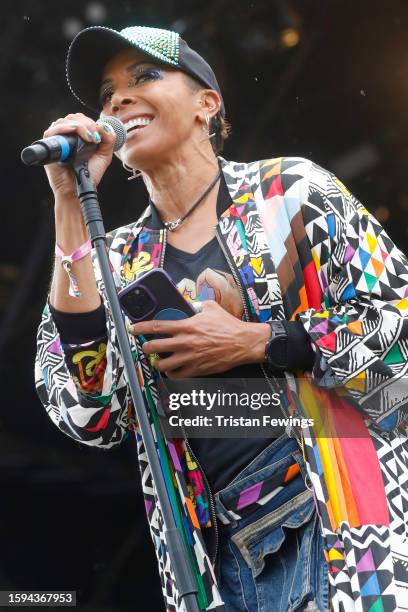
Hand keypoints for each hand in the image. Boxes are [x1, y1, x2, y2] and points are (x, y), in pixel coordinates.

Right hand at [43, 112, 116, 199]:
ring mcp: (58, 140)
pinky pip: (52, 130)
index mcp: (78, 136)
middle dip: (87, 124)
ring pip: (65, 121)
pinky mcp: (49, 146)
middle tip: (94, 136)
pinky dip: (64, 127)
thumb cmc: (88, 174)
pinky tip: (73, 130)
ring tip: (88, 137)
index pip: (82, 119)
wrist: (78, 189)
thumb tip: (104, 125)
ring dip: (79, 125)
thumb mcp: (104, 156)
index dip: (91, 123)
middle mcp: (67, 136)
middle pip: (73, 117)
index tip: (99, 135)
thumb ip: (109, 141)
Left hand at [128, 300, 269, 377]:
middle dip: (146, 347)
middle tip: (146, 346)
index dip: (142, 328)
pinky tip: (172, 370)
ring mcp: (190, 358)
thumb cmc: (228, 325)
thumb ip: (197, 305)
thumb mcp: (211, 308)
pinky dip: (171, 374)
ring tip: (157, 361)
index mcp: (187, 326)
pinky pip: (177, 376)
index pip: (157, 326)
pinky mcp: (197, 369)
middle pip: (155, 347)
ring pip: (163, 365)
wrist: (243, 343)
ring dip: (157, 363)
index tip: (134, 329)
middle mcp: (185, 342)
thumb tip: (190, 304)